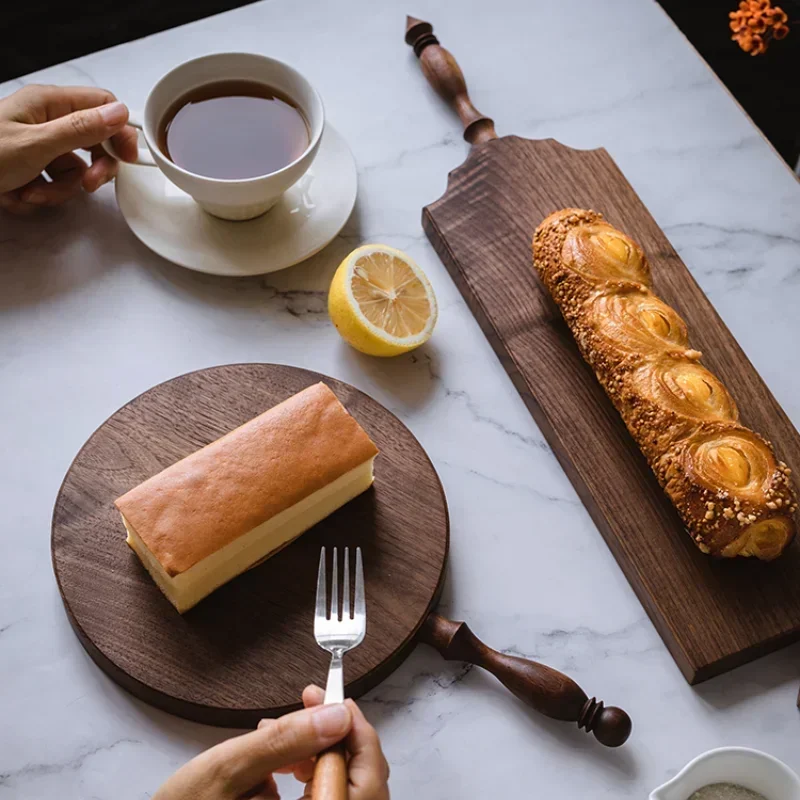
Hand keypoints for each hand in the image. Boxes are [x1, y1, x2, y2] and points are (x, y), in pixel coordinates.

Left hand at [0, 84, 137, 213]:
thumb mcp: (36, 145)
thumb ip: (82, 129)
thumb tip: (120, 113)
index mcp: (48, 103)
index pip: (103, 107)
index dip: (120, 132)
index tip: (127, 158)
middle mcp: (46, 120)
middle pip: (94, 143)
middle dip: (90, 171)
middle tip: (88, 186)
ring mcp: (38, 145)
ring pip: (74, 170)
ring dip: (58, 190)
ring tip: (31, 193)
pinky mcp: (30, 167)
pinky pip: (54, 183)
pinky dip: (40, 195)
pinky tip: (18, 196)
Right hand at [153, 685, 389, 799]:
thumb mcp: (229, 769)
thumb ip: (285, 740)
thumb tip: (336, 714)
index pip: (368, 779)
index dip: (358, 732)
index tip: (335, 700)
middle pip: (361, 784)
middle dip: (338, 738)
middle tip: (311, 703)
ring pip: (343, 789)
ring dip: (322, 754)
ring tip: (283, 733)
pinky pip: (325, 798)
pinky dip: (311, 774)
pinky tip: (280, 760)